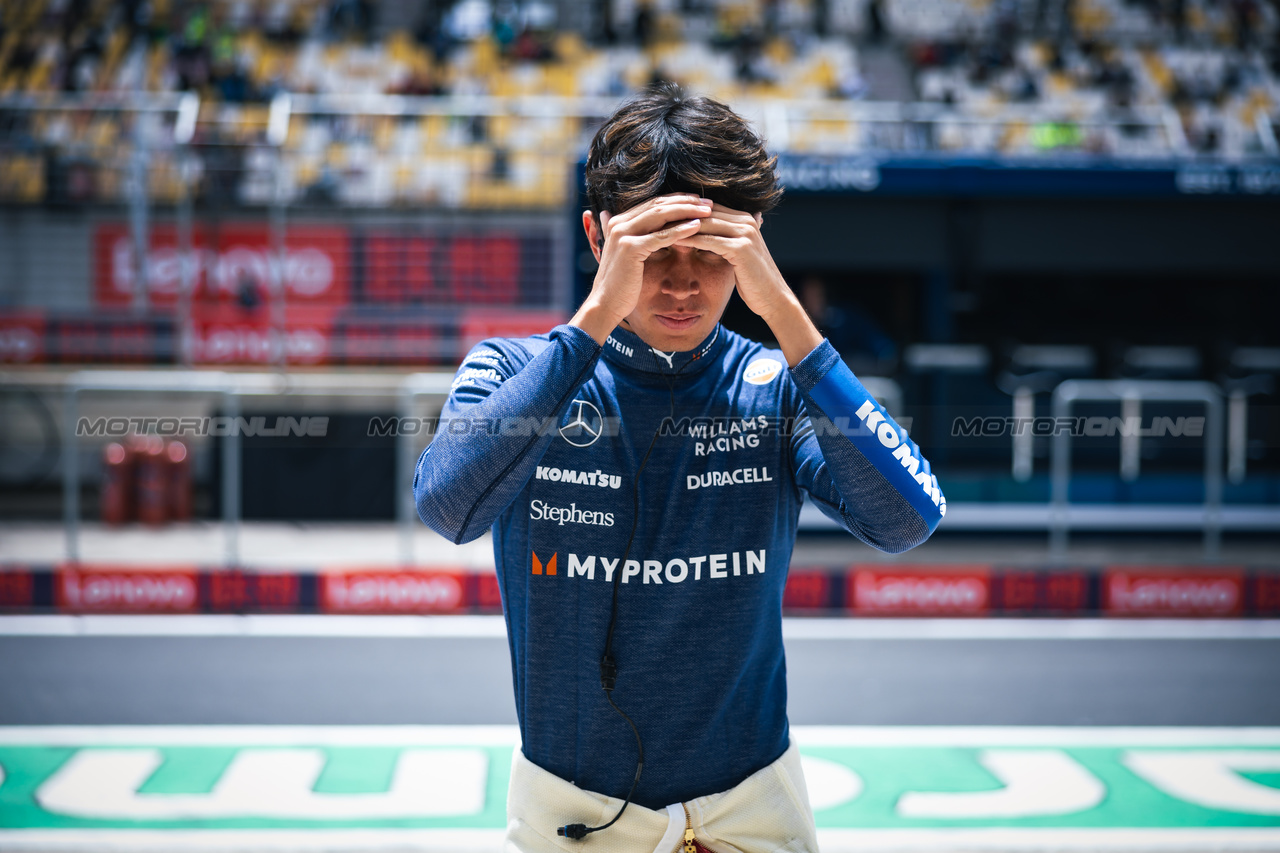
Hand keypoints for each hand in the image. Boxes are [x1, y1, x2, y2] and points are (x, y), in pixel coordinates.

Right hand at [571, 194, 712, 343]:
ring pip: (661, 215)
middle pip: (658, 204)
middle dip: (686, 202)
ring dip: (687, 211)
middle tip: (708, 203)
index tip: (698, 201)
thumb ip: (632, 237)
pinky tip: (697, 227)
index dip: (677, 200)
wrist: (605, 303)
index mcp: (618, 222)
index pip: (653, 203)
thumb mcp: (628, 254)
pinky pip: (661, 236)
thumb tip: (624, 223)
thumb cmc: (620, 283)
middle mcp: (619, 223)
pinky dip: (681, 230)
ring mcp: (624, 235)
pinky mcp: (631, 249)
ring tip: (707, 212)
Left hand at [670, 203, 789, 321]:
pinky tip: (673, 242)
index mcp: (744, 218)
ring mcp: (745, 233)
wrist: (773, 298)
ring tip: (659, 228)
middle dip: (680, 214)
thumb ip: (725, 240)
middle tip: (656, 218)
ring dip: (682, 225)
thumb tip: (704, 235)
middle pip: (705, 212)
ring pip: (705, 223)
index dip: (686, 210)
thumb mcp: (737, 255)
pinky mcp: (741, 248)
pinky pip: (709, 241)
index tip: (663, 214)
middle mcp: (746, 221)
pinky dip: (690, 240)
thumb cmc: (753, 280)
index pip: (709, 207)